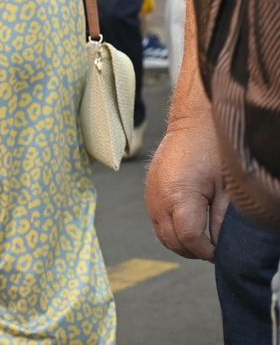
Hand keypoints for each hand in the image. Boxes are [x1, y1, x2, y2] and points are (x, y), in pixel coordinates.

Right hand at [147, 105, 228, 259]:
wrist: (194, 124)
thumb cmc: (213, 150)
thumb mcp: (226, 188)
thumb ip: (221, 220)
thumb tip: (221, 245)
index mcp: (178, 196)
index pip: (189, 239)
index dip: (207, 251)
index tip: (221, 251)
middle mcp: (159, 198)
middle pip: (171, 241)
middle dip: (193, 250)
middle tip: (214, 249)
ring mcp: (151, 195)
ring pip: (161, 234)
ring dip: (181, 242)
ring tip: (203, 239)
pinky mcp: (149, 192)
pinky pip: (157, 221)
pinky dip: (171, 229)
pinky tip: (190, 224)